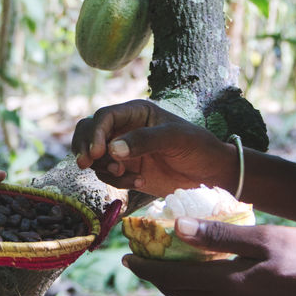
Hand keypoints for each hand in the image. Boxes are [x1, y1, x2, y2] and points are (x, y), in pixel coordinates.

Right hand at [70, 99, 231, 194]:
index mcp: (136, 112)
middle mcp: (125, 129)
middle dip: (85, 148)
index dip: (95, 133)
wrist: (211, 175)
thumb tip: (112, 149)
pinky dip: (117, 182)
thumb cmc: (198, 147)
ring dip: (104, 168)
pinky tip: (139, 183)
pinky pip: (107, 175)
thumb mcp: (175, 138)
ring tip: (125, 175)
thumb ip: (144, 140)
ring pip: (94, 156)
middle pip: (89, 132)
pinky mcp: (126, 171)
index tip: (96, 153)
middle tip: (86, 164)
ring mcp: (124, 151)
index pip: (105, 117)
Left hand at [124, 218, 295, 295]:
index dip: (147, 269)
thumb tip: (177, 229)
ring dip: (175, 281)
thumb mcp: (262, 237)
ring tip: (163, 260)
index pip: (174, 279)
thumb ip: (219, 236)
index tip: (126, 256)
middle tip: (140, 255)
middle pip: (180, 292)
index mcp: (229, 287)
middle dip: (156, 276)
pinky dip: (196, 285)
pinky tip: (200, 268)